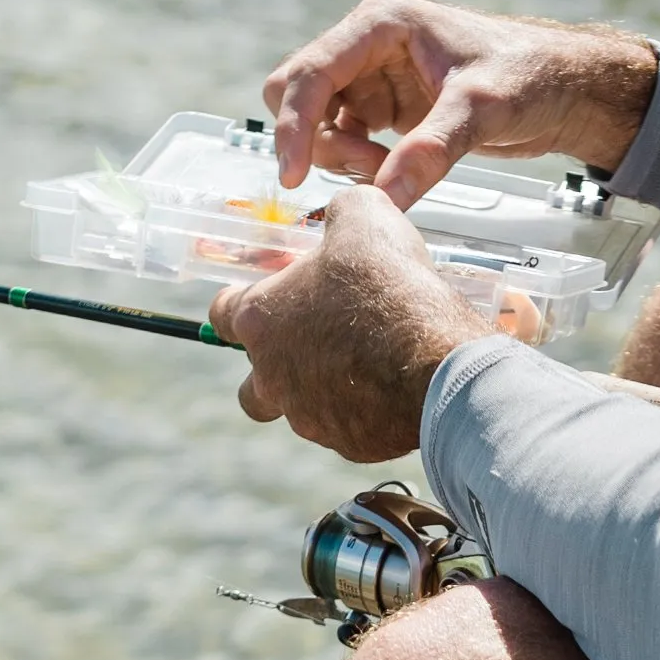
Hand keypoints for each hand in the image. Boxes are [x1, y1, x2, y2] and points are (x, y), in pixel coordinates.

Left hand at [207, 187, 485, 462]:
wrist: (437, 360)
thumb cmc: (389, 288)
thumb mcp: (363, 217)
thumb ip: (338, 215)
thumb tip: (342, 218)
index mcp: (262, 321)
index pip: (222, 315)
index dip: (240, 301)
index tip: (260, 296)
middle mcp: (274, 377)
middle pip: (252, 387)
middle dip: (272, 369)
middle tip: (308, 346)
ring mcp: (309, 417)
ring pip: (301, 410)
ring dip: (321, 389)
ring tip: (362, 363)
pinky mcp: (349, 444)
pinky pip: (347, 427)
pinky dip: (363, 410)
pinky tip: (392, 386)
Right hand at [266, 0, 658, 209]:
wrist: (561, 88)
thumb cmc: (529, 77)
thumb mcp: (482, 110)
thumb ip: (431, 152)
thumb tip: (383, 201)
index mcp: (381, 23)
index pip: (310, 72)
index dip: (293, 125)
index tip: (294, 177)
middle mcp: (367, 45)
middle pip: (298, 94)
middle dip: (318, 141)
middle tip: (369, 170)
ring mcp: (372, 77)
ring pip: (317, 123)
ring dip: (341, 158)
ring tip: (391, 172)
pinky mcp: (383, 107)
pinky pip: (343, 140)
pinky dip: (357, 165)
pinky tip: (394, 173)